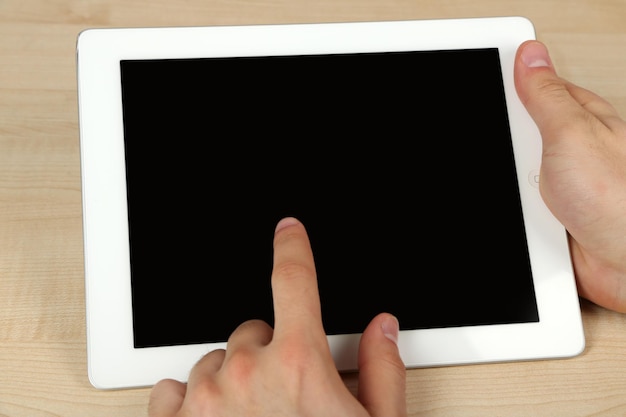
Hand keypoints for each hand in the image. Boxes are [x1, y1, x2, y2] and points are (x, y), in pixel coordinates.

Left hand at [148, 217, 406, 416]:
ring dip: (231, 381)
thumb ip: (385, 371)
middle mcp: (247, 374)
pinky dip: (190, 400)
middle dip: (269, 353)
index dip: (294, 249)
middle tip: (285, 398)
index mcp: (299, 364)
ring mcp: (204, 401)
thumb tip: (383, 328)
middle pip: (253, 329)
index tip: (289, 231)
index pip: (295, 281)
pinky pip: (172, 388)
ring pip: (215, 360)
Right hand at [514, 40, 625, 311]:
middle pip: (513, 135)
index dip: (503, 92)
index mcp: (579, 119)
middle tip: (519, 164)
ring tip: (528, 201)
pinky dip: (512, 213)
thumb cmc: (620, 201)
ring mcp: (556, 184)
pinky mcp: (546, 216)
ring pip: (509, 174)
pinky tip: (525, 220)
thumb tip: (530, 56)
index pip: (530, 90)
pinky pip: (513, 207)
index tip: (488, 105)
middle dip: (504, 149)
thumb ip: (546, 97)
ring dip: (510, 188)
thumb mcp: (574, 135)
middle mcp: (568, 150)